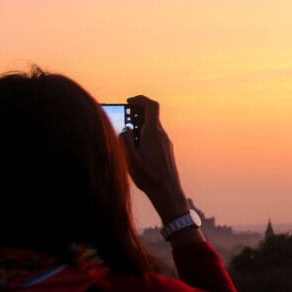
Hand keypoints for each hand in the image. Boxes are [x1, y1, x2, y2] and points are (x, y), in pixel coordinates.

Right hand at [120, 95, 189, 222]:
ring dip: (139, 126)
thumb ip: (125, 141)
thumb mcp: (131, 159)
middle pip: (151, 116)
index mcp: (153, 134)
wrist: (168, 192)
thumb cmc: (149, 177)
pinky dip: (144, 135)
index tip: (129, 101)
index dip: (140, 99)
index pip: (151, 106)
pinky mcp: (166, 150)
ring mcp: (166, 143)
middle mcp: (162, 136)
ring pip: (152, 127)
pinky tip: (135, 146)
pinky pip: (155, 136)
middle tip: (123, 117)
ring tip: (126, 134)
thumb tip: (125, 129)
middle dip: (136, 113)